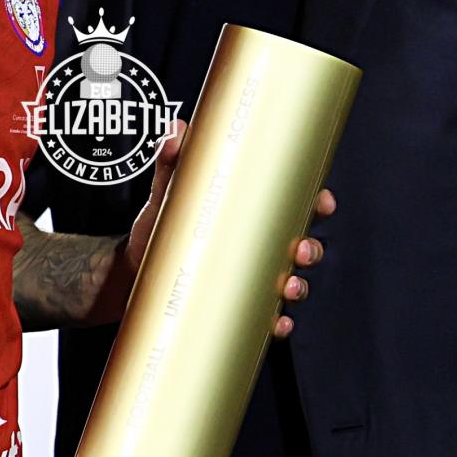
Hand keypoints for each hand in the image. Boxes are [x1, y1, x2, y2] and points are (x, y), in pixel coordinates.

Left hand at [123, 121, 337, 338]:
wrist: (132, 269)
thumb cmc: (158, 227)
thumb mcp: (165, 193)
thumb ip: (171, 162)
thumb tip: (175, 133)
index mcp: (249, 213)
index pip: (294, 205)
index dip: (316, 203)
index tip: (323, 202)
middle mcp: (256, 247)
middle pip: (301, 246)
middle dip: (311, 248)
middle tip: (301, 250)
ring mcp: (248, 277)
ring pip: (291, 282)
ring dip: (298, 286)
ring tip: (288, 286)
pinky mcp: (234, 304)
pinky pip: (266, 317)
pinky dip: (276, 322)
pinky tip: (275, 323)